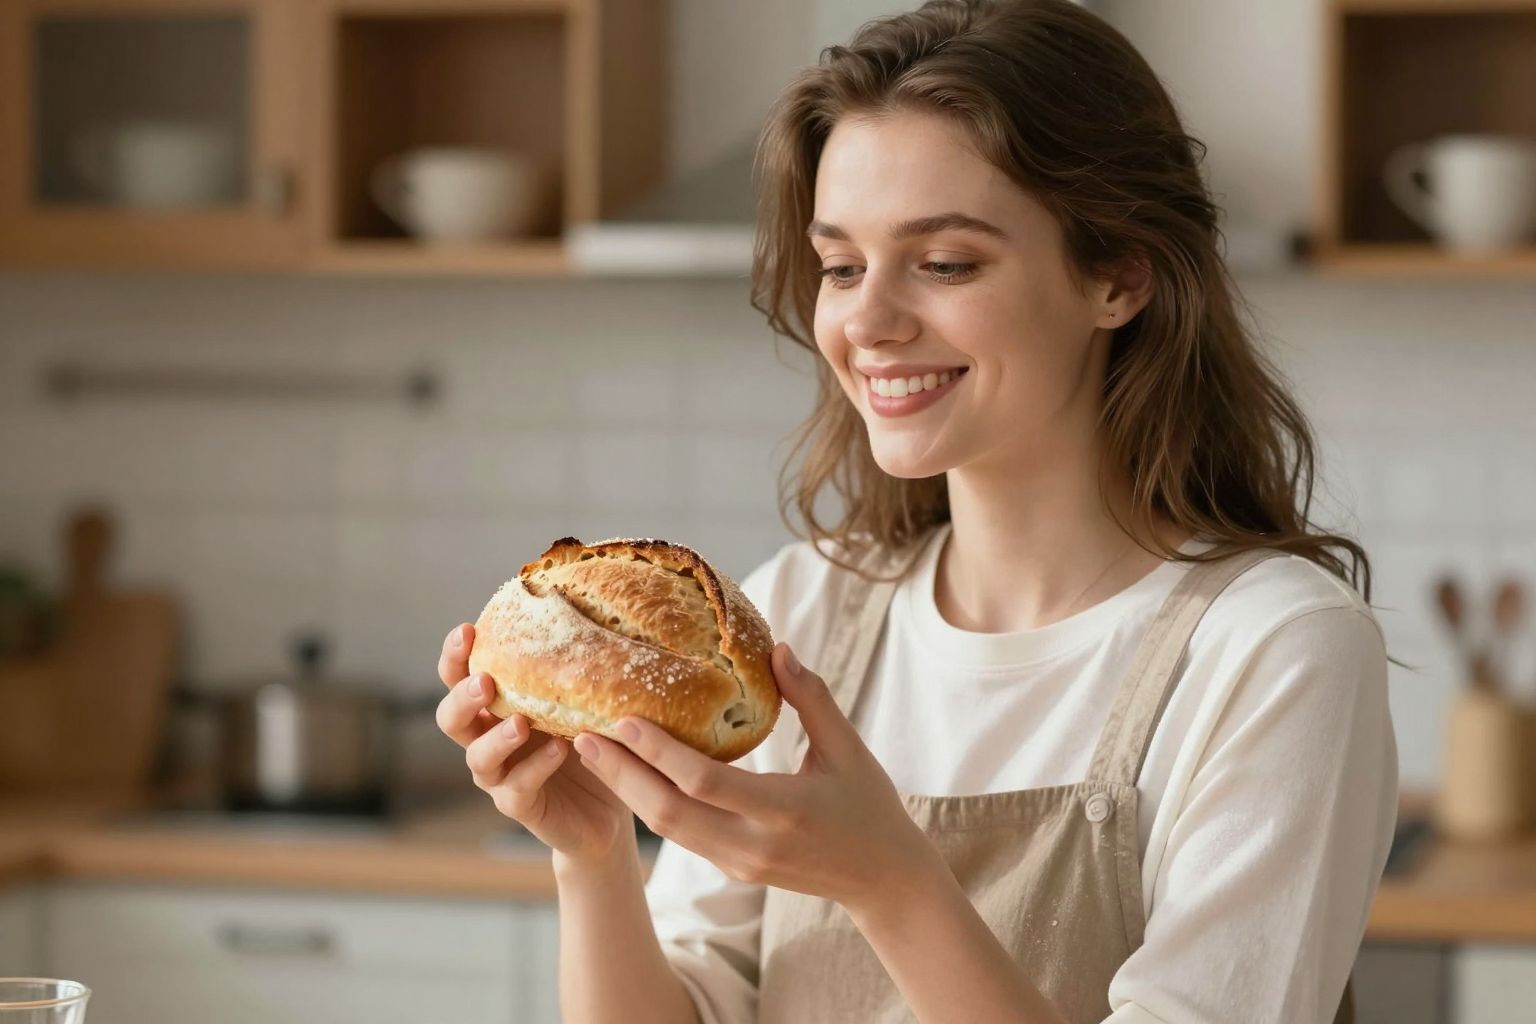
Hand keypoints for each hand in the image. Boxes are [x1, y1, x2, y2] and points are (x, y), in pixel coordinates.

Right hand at [435, 623, 633, 862]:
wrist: (611, 802)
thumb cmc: (592, 738)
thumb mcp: (584, 698)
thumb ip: (575, 667)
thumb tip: (595, 610)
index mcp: (497, 705)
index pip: (460, 676)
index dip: (455, 656)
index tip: (467, 631)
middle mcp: (488, 739)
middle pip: (451, 718)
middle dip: (462, 697)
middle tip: (485, 681)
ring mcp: (500, 775)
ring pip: (477, 758)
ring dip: (496, 738)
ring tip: (521, 723)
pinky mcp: (520, 805)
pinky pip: (516, 788)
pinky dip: (535, 768)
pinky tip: (559, 751)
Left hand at [570, 643, 945, 913]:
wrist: (882, 880)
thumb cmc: (870, 805)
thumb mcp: (849, 749)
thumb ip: (813, 699)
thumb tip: (778, 648)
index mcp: (785, 811)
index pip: (705, 784)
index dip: (659, 753)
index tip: (623, 719)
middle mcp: (754, 845)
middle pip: (669, 814)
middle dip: (621, 775)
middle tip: (582, 736)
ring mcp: (740, 863)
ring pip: (667, 830)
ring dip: (626, 791)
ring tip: (592, 752)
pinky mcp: (733, 869)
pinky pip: (682, 836)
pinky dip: (650, 804)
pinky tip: (629, 775)